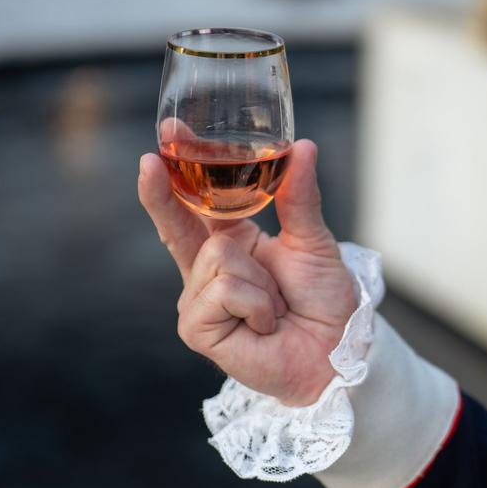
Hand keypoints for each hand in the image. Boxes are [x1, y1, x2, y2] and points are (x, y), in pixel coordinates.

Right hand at [138, 139, 356, 405]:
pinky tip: (264, 323)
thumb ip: (299, 196)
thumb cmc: (325, 301)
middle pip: (177, 221)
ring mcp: (198, 298)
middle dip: (162, 193)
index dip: (175, 172)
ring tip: (274, 304)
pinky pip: (222, 290)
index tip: (165, 137)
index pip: (195, 202)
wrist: (336, 351)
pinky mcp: (197, 328)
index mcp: (232, 241)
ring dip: (260, 279)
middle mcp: (207, 268)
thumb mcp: (313, 240)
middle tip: (150, 162)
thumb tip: (304, 146)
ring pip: (217, 255)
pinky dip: (255, 304)